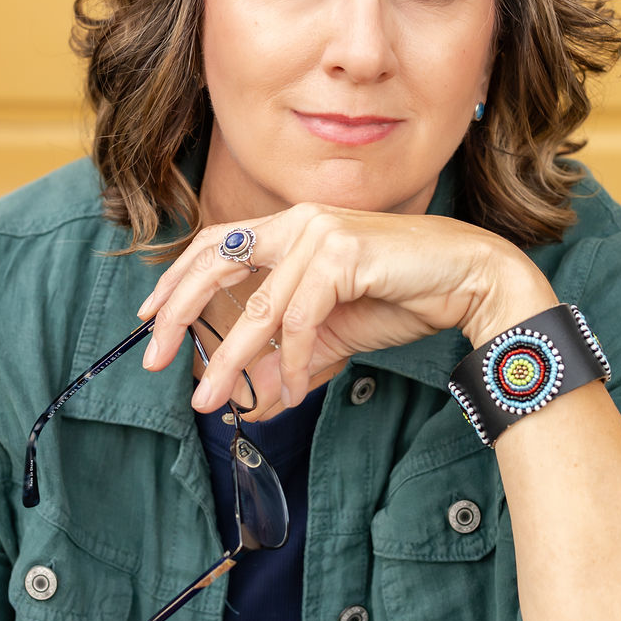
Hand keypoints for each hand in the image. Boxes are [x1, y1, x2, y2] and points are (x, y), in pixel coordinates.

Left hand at [137, 204, 556, 412]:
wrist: (470, 278)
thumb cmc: (404, 294)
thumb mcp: (334, 331)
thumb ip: (291, 357)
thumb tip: (252, 397)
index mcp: (291, 227)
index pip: (216, 244)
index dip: (177, 279)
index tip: (149, 318)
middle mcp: (298, 221)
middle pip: (216, 261)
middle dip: (178, 311)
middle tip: (155, 358)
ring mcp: (320, 232)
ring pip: (258, 306)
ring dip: (231, 360)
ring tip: (211, 399)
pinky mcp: (342, 252)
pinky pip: (301, 319)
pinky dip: (293, 362)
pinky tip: (295, 391)